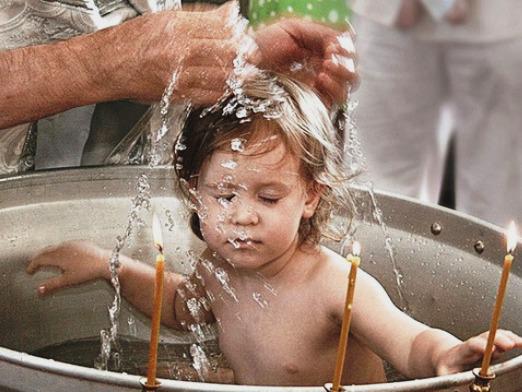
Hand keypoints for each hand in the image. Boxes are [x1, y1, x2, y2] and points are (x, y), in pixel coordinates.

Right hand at [26, 240, 110, 295]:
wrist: (106, 263)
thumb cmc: (89, 271)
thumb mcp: (68, 281)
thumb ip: (52, 285)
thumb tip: (39, 290)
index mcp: (58, 255)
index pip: (39, 259)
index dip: (32, 265)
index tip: (29, 271)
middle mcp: (64, 247)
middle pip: (46, 251)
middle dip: (38, 258)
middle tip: (34, 265)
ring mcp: (73, 244)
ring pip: (56, 247)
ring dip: (48, 253)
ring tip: (47, 261)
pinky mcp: (81, 243)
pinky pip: (66, 245)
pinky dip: (59, 250)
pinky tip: (64, 255)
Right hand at [110, 2, 239, 104]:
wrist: (107, 64)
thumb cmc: (134, 41)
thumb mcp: (166, 19)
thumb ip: (202, 16)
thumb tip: (230, 12)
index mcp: (178, 26)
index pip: (222, 27)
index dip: (240, 33)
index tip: (246, 36)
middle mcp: (179, 49)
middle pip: (226, 51)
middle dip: (245, 55)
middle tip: (252, 56)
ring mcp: (178, 73)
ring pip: (221, 75)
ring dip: (238, 75)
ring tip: (245, 72)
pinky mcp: (176, 93)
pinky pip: (209, 94)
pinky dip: (223, 91)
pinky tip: (226, 86)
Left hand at [252, 18, 358, 106]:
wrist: (242, 66)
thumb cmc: (262, 46)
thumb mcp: (293, 29)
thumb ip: (321, 34)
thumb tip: (343, 42)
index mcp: (318, 52)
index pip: (347, 53)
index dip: (346, 48)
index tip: (333, 46)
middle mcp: (321, 71)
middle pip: (352, 70)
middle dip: (346, 62)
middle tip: (329, 58)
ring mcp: (318, 90)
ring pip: (349, 86)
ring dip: (342, 74)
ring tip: (324, 68)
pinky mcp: (313, 106)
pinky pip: (336, 101)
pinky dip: (334, 88)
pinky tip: (320, 78)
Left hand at [436, 329, 521, 374]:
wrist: (448, 357)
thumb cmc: (448, 367)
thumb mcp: (445, 374)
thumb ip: (451, 380)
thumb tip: (459, 388)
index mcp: (462, 351)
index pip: (470, 345)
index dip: (479, 345)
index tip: (487, 348)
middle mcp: (475, 345)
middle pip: (486, 338)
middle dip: (497, 340)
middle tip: (509, 344)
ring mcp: (485, 345)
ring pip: (496, 337)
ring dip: (508, 338)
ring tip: (520, 342)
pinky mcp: (493, 348)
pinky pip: (503, 340)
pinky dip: (512, 340)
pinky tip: (520, 342)